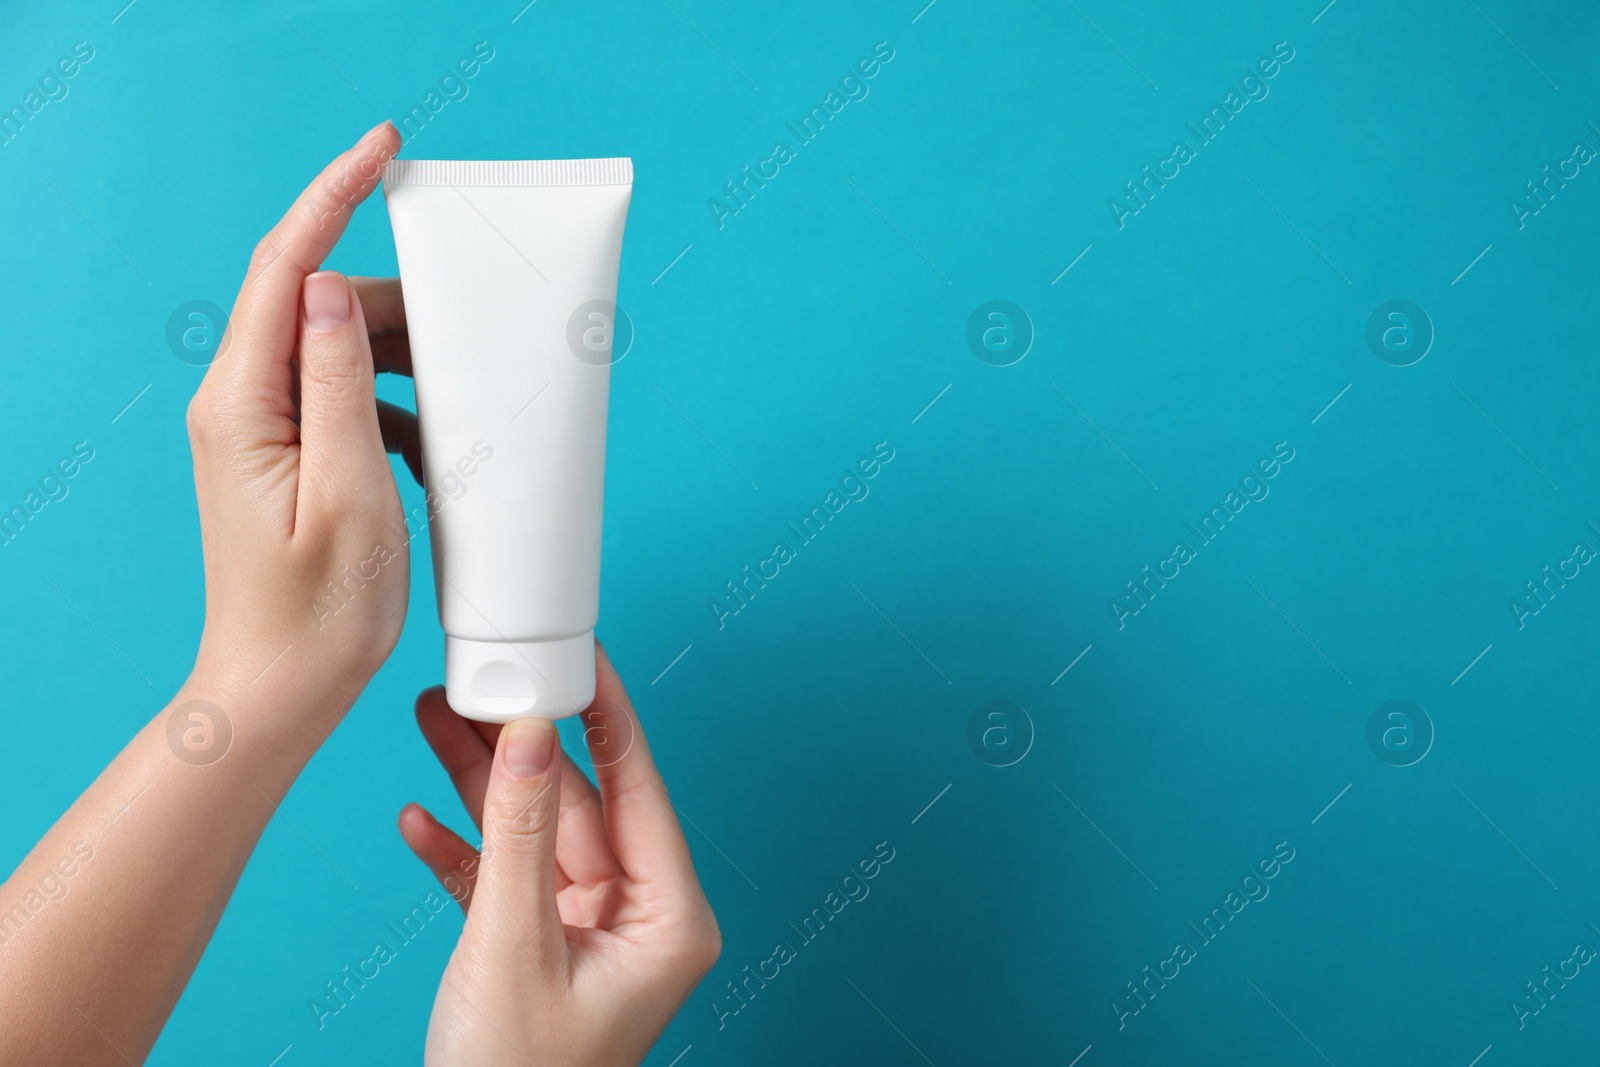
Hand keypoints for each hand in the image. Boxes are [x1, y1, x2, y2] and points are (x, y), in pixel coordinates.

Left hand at [0, 122, 430, 1066]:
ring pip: (342, 351)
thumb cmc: (318, 611)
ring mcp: (267, 428)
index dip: (334, 196)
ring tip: (459, 404)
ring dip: (407, 366)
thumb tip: (330, 287)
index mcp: (243, 403)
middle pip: (322, 305)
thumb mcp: (346, 491)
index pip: (285, 268)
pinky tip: (433, 455)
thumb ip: (334, 381)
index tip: (386, 147)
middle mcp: (244, 403)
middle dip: (400, 305)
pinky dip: (400, 412)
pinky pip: (350, 399)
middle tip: (471, 325)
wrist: (285, 690)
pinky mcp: (294, 454)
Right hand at [399, 645, 720, 1065]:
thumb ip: (518, 833)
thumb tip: (528, 732)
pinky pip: (503, 881)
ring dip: (484, 784)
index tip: (584, 654)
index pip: (639, 788)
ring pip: (534, 833)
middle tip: (478, 681)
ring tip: (434, 719)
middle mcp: (637, 916)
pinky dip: (462, 853)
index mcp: (669, 916)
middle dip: (521, 744)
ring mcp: (587, 931)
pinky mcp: (538, 948)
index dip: (607, 714)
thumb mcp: (514, 942)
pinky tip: (420, 818)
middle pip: (577, 803)